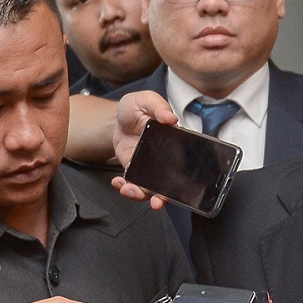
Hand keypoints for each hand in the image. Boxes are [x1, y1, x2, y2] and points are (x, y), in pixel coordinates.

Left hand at [110, 91, 175, 208]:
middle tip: (157, 202)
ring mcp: (149, 166)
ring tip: (128, 190)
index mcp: (174, 142)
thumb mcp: (146, 100)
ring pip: (150, 188)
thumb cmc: (136, 107)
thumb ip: (158, 106)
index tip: (178, 187)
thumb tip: (170, 118)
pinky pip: (133, 183)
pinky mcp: (135, 169)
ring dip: (140, 195)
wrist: (118, 116)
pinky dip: (125, 186)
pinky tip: (118, 182)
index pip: (184, 162)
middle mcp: (165, 158)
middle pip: (169, 182)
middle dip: (163, 197)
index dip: (184, 178)